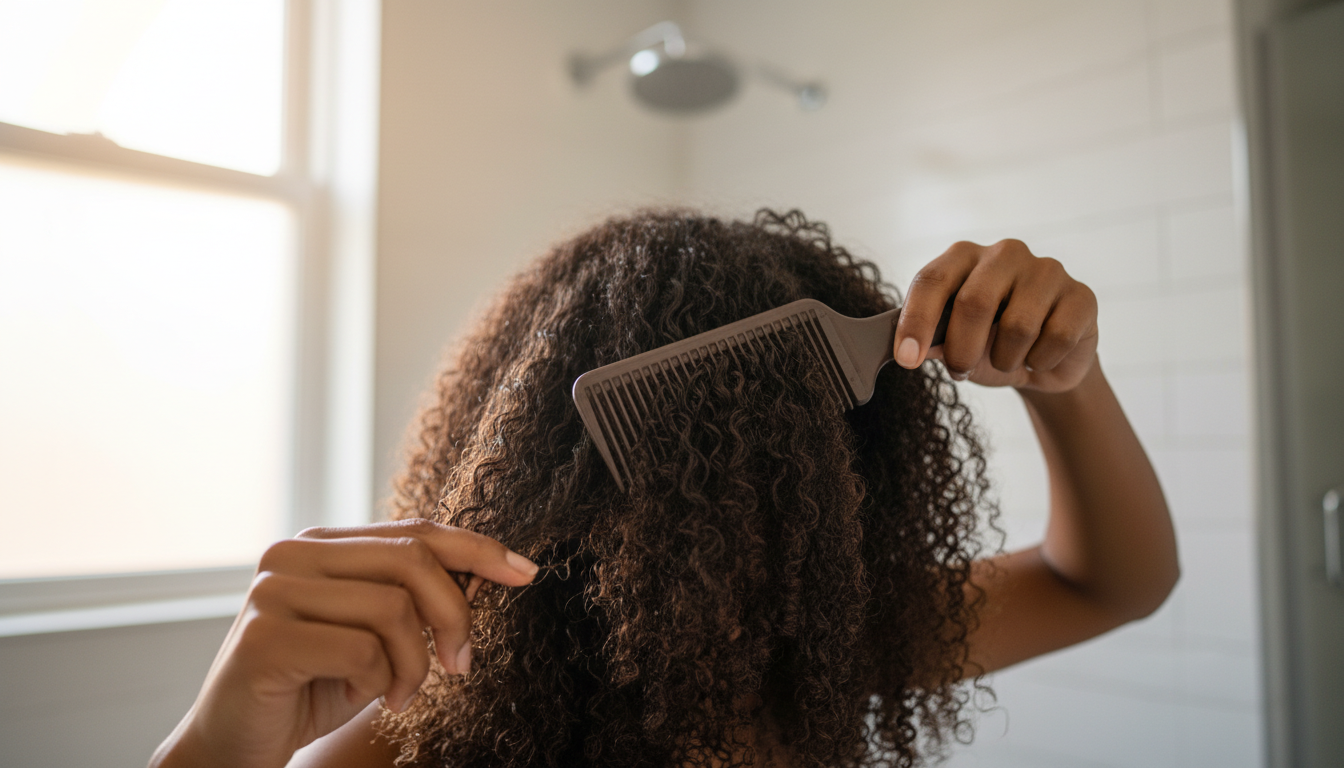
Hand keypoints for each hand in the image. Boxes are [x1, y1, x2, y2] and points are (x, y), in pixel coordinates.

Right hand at [150, 519, 538, 767]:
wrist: (235, 745)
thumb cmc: (312, 688)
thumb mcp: (376, 637)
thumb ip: (413, 600)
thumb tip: (491, 572)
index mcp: (320, 544)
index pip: (415, 531)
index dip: (477, 549)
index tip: (526, 573)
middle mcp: (292, 554)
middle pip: (412, 560)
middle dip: (455, 615)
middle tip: (461, 664)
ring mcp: (273, 591)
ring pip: (393, 607)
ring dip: (415, 663)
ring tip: (401, 693)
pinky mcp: (264, 637)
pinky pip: (361, 650)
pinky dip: (380, 682)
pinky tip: (368, 698)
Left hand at [893, 239, 1097, 392]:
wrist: (1044, 363)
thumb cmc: (989, 344)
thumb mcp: (953, 345)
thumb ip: (930, 342)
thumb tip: (910, 350)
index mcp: (964, 256)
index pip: (932, 280)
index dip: (915, 321)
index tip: (906, 359)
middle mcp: (1005, 253)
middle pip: (974, 302)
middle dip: (961, 349)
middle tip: (959, 371)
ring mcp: (1047, 270)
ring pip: (1018, 326)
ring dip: (1005, 360)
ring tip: (1006, 360)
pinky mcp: (1081, 296)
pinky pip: (1056, 337)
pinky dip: (1041, 361)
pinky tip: (1040, 357)